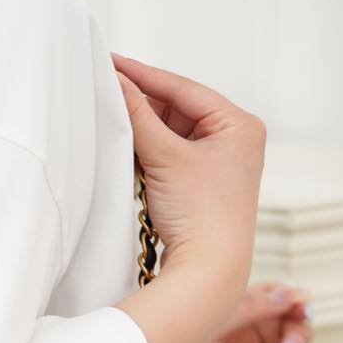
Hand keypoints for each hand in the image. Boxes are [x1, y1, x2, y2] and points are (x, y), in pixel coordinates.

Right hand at [112, 57, 267, 342]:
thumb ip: (138, 117)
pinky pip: (167, 162)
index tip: (111, 64)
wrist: (207, 278)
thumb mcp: (166, 157)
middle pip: (176, 112)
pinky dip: (145, 158)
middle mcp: (233, 143)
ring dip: (140, 134)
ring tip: (109, 123)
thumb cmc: (202, 219)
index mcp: (239, 125)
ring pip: (168, 138)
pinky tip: (124, 153)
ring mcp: (216, 169)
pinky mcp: (198, 193)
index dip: (144, 76)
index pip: (183, 89)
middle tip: (103, 94)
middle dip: (140, 107)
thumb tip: (116, 84)